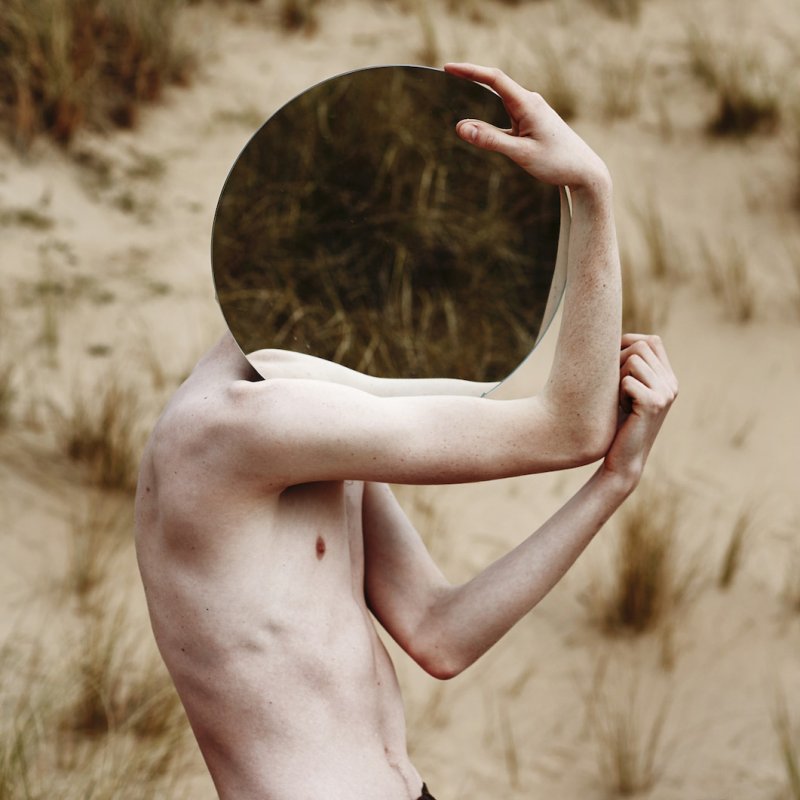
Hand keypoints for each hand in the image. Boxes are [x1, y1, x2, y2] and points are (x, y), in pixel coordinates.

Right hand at [443, 62, 609, 192]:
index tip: (448, 68)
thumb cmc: (557, 162)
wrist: (585, 170)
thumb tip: (461, 127)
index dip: (470, 71)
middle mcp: (530, 102)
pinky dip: (492, 109)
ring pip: (502, 98)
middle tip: (448, 71)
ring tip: (460, 85)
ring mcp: (533, 111)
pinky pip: (508, 110)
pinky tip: (485, 115)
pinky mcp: (534, 121)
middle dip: (473, 76)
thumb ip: (490, 140)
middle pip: (497, 83)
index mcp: (528, 104)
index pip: (495, 79)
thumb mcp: (520, 153)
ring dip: (482, 92)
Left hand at [601, 334, 678, 489]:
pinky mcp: (653, 403)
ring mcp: (665, 393)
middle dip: (618, 361)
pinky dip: (617, 392)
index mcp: (668, 378)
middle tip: (614, 387)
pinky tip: (621, 409)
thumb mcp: (628, 391)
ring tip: (619, 399)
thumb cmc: (619, 423)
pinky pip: (626, 380)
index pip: (652, 341)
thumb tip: (616, 336)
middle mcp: (671, 383)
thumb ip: (632, 368)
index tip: (613, 361)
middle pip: (640, 346)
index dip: (629, 343)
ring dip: (617, 377)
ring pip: (632, 360)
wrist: (623, 460)